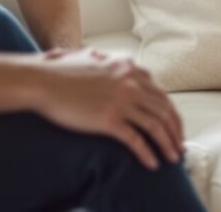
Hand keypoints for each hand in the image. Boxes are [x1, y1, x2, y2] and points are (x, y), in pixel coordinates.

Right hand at [33, 52, 184, 169]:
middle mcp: (130, 83)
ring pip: (155, 126)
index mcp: (129, 68)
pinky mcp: (108, 119)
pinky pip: (136, 140)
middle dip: (175, 131)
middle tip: (179, 146)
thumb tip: (107, 56)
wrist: (42, 80)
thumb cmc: (60, 71)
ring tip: (172, 158)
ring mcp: (121, 101)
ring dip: (168, 144)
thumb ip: (106, 59)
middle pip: (164, 110)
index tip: (174, 127)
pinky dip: (148, 153)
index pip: (160, 93)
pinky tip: (152, 164)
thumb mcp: (91, 57)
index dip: (171, 113)